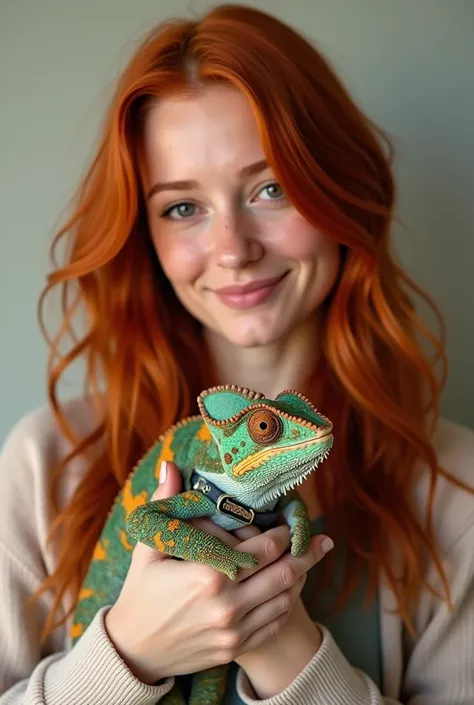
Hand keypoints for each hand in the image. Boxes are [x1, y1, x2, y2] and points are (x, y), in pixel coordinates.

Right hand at [104, 461, 331, 684]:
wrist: (133, 650)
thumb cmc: (140, 591)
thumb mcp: (149, 547)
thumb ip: (165, 504)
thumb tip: (170, 465)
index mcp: (208, 575)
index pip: (263, 549)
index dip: (283, 534)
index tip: (291, 522)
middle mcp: (226, 605)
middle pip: (283, 575)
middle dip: (306, 555)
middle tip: (324, 541)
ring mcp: (233, 632)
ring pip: (283, 600)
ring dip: (300, 580)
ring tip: (309, 562)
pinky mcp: (234, 649)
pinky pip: (273, 625)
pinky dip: (286, 605)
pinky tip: (290, 591)